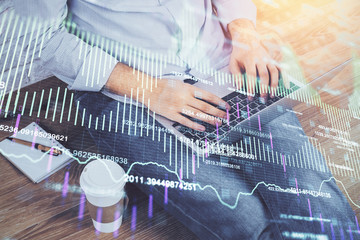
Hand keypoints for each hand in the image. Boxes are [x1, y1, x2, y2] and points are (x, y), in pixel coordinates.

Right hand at [106, 63, 229, 130]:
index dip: (219, 102)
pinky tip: (202, 128)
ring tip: (218, 123)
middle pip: (205, 107)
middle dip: (217, 112)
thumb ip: (191, 90)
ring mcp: (178, 106)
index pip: (208, 96)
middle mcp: (185, 97)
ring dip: (209, 120)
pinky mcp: (171, 114)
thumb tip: (204, 96)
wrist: (147, 89)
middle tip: (225, 117)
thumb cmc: (163, 85)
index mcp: (188, 88)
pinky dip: (195, 125)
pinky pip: (185, 121)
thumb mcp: (180, 83)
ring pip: (197, 115)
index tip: (226, 106)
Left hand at [228, 19, 280, 99]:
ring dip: (274, 84)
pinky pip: (280, 69)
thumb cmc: (239, 54)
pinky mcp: (273, 59)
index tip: (250, 97)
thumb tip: (239, 88)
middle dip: (264, 88)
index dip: (251, 87)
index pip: (251, 75)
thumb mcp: (233, 63)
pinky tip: (283, 87)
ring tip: (272, 95)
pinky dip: (283, 77)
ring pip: (274, 72)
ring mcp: (268, 59)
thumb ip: (236, 76)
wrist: (247, 39)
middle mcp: (261, 59)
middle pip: (264, 74)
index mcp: (250, 59)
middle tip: (262, 99)